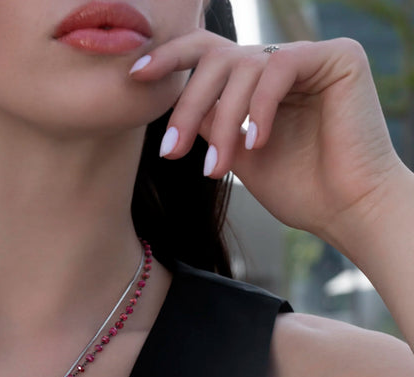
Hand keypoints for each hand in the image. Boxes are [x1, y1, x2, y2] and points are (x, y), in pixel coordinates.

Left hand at [130, 30, 406, 242]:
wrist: (346, 211)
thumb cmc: (297, 190)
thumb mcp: (236, 155)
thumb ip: (211, 125)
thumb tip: (176, 106)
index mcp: (257, 83)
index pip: (208, 56)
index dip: (171, 60)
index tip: (138, 79)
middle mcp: (280, 64)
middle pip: (216, 59)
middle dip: (187, 106)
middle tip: (171, 151)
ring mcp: (309, 58)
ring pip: (243, 66)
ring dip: (223, 121)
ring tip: (217, 168)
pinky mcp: (338, 58)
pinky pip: (279, 68)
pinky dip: (259, 107)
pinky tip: (256, 142)